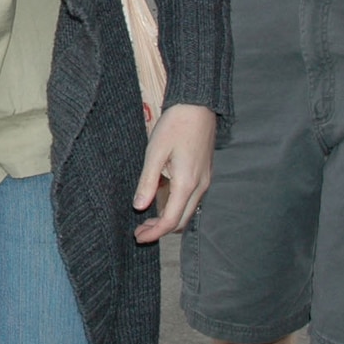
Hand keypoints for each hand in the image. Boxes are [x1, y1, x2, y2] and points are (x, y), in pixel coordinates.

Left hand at [132, 103, 215, 243]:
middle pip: (182, 220)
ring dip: (169, 219)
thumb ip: (148, 182)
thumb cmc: (175, 125)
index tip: (138, 237)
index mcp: (187, 183)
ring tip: (146, 219)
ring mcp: (205, 180)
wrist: (198, 105)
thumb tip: (139, 207)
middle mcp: (200, 186)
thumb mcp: (155, 153)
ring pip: (188, 211)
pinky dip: (176, 207)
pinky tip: (160, 201)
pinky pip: (191, 199)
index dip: (154, 233)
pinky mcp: (204, 174)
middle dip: (160, 229)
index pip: (171, 220)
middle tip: (139, 231)